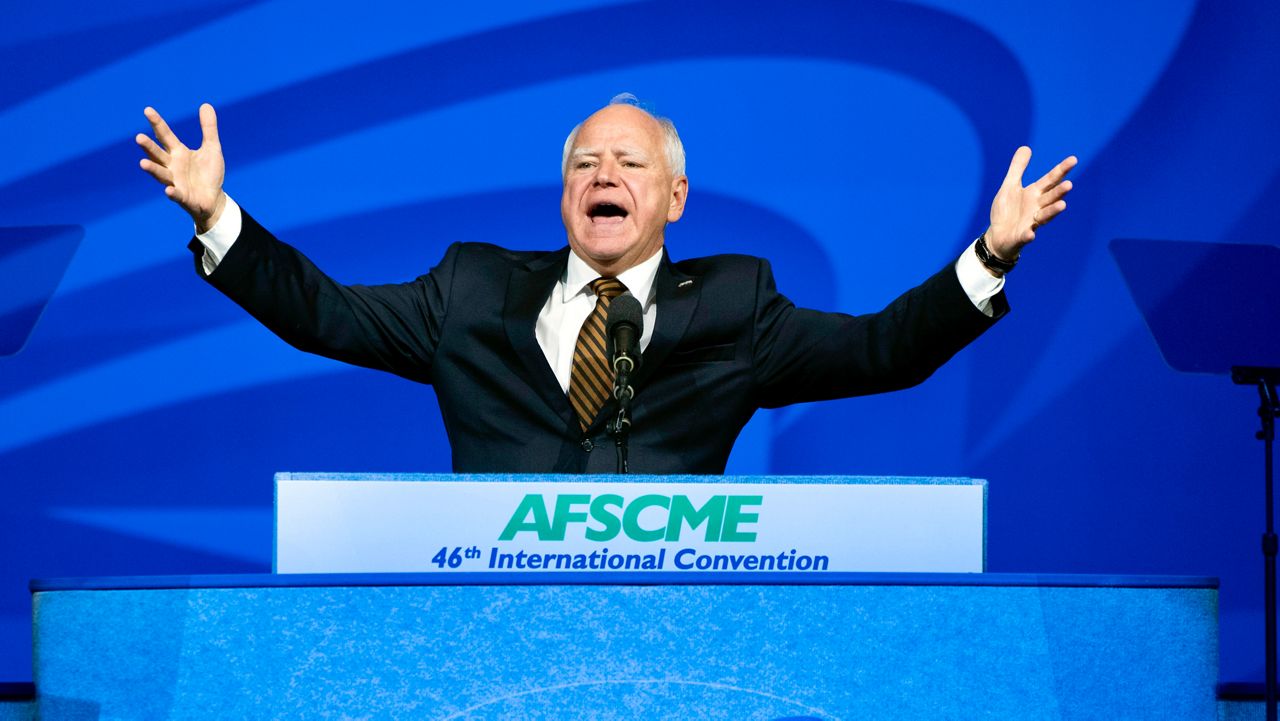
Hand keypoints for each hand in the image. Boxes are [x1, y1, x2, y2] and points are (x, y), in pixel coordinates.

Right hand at [136, 104, 225, 232]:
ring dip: (152, 169)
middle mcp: (172, 166)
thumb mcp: (212, 148)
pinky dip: (172, 193)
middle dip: (149, 147)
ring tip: (142, 163)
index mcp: (178, 153)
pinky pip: (176, 195)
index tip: (147, 110)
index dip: (157, 123)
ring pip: (161, 174)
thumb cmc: (209, 173)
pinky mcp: (183, 197)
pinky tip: (168, 190)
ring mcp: (176, 182)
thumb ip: (208, 128)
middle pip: (158, 154)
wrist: (214, 199)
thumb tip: (206, 104)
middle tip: (139, 137)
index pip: (165, 135)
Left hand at [986, 146, 1076, 260]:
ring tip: (1062, 205)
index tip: (1074, 159)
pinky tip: (1030, 234)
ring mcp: (1031, 223)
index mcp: (1034, 194)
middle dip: (1059, 192)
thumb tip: (1026, 147)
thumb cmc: (1007, 211)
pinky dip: (1028, 235)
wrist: (997, 236)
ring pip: (1044, 216)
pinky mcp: (1021, 237)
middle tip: (1069, 184)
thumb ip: (1018, 168)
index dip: (1061, 170)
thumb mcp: (1010, 186)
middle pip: (1051, 198)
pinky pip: (1026, 236)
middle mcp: (1037, 207)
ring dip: (1052, 211)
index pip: (1050, 180)